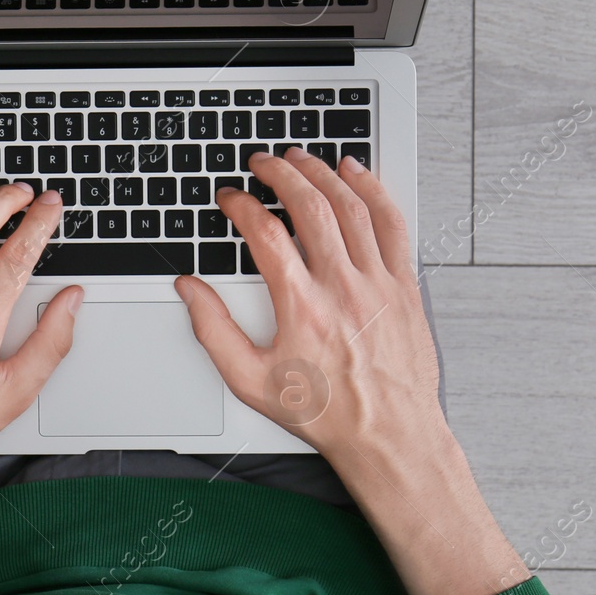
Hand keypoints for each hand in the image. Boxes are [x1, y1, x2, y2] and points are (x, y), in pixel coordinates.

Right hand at [174, 148, 441, 461]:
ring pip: (352, 207)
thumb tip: (190, 290)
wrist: (388, 434)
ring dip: (324, 174)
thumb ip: (213, 330)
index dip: (242, 206)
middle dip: (282, 174)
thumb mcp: (250, 381)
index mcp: (302, 307)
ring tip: (303, 160)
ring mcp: (378, 283)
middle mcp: (343, 288)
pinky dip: (373, 192)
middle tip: (263, 162)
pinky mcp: (405, 285)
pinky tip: (357, 176)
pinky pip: (392, 224)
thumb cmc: (326, 412)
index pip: (266, 234)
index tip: (232, 199)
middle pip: (311, 207)